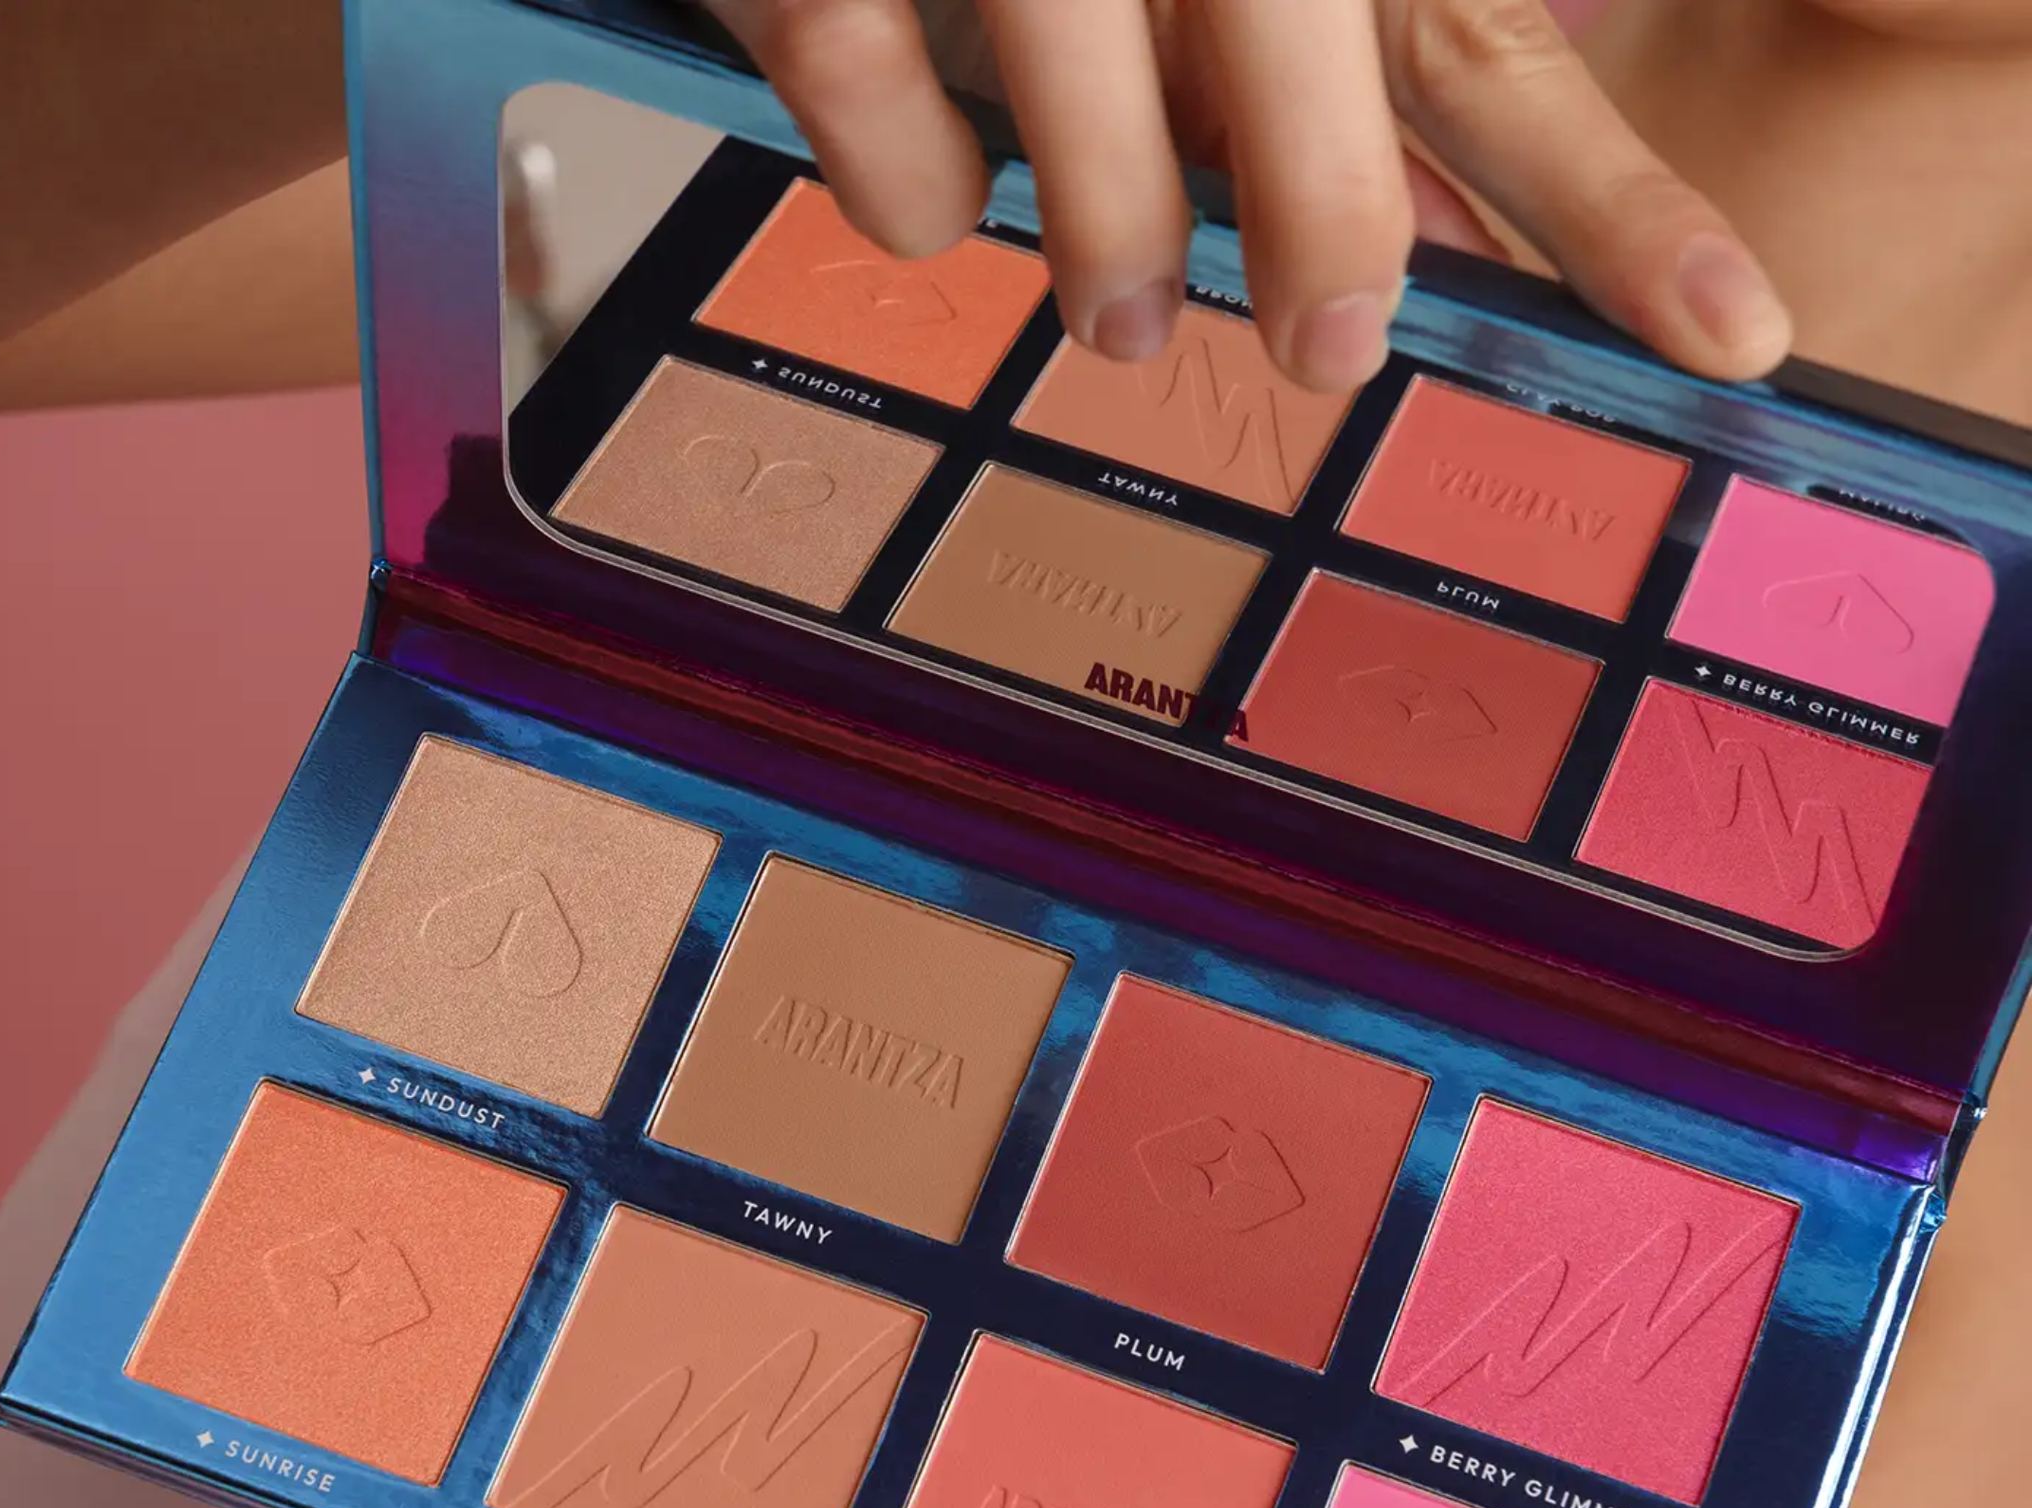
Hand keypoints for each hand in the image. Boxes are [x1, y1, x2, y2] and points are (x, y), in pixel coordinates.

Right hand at [703, 0, 1791, 388]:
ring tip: (1115, 308)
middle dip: (1328, 224)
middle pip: (1315, 49)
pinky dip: (906, 181)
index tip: (1738, 346)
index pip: (1493, 64)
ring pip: (1084, 137)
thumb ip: (1341, 94)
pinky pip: (890, 150)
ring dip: (1105, 244)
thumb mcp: (1252, 12)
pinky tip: (907, 126)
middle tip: (1326, 352)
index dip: (1617, 214)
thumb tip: (1441, 273)